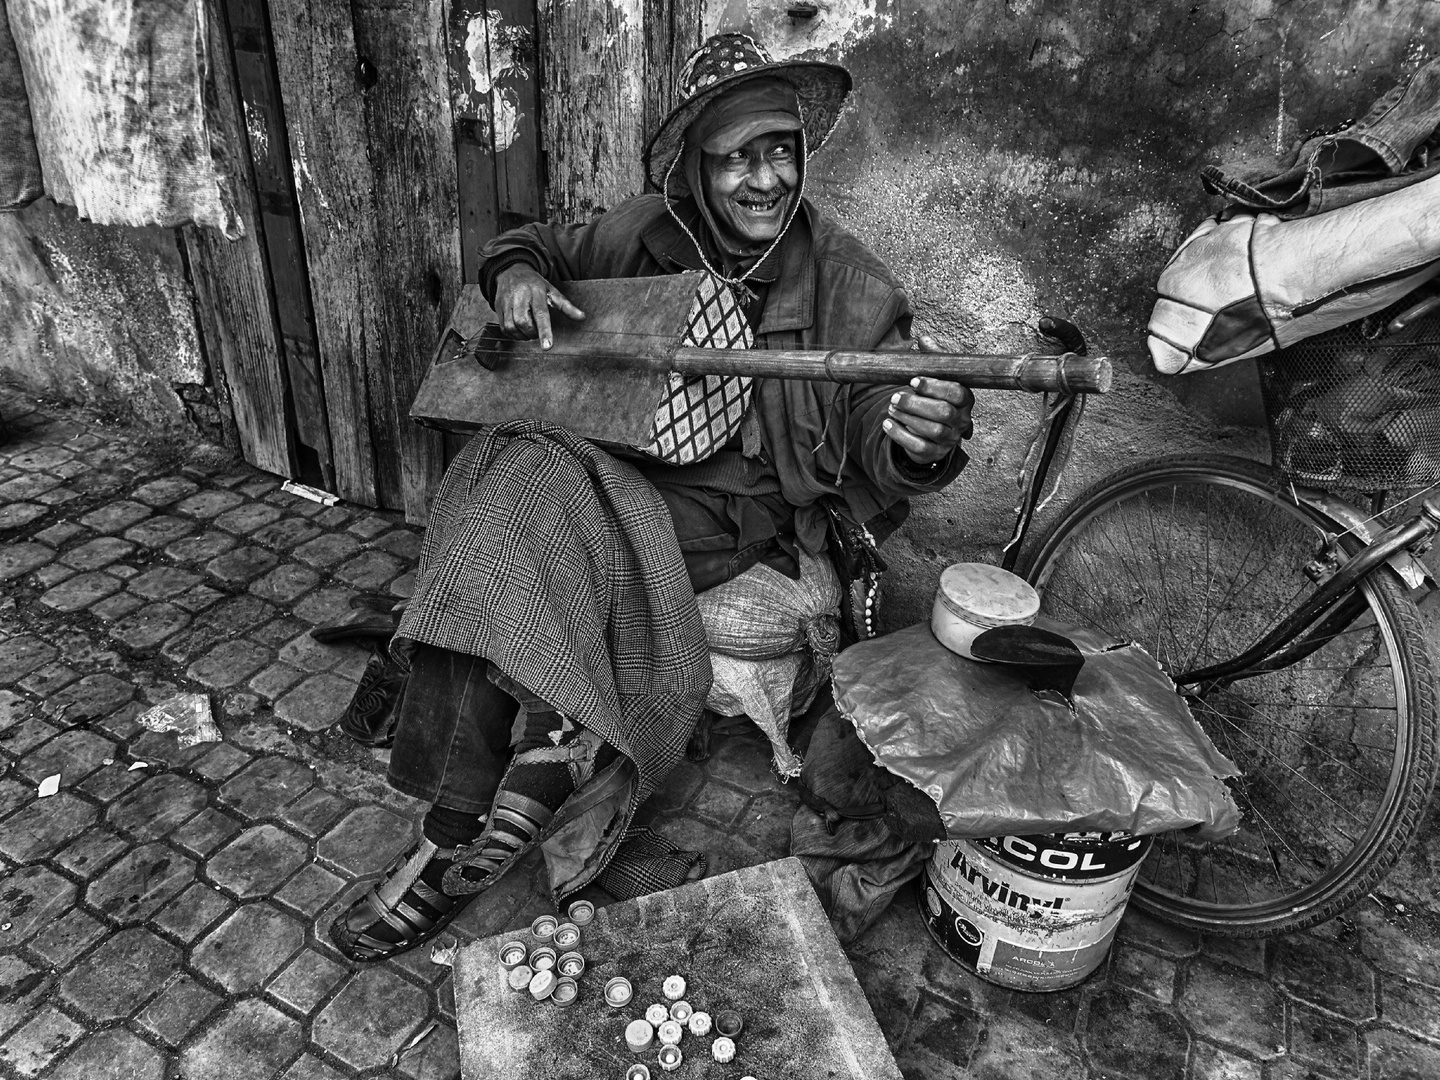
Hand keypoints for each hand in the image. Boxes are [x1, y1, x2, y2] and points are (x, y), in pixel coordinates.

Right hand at [494, 264, 584, 349]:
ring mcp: (507, 302)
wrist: (511, 271)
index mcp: (536, 292)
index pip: (541, 314)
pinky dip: (513, 334)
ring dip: (522, 335)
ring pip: (512, 327)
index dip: (545, 331)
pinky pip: (504, 328)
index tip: (547, 347)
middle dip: (532, 333)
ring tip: (529, 330)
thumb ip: (566, 306)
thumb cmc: (534, 284)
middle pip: (523, 322)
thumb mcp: (552, 291)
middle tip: (538, 332)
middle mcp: (519, 297)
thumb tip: (582, 317)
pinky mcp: (498, 308)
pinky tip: (520, 330)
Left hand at [881, 334, 974, 464]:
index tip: (913, 381)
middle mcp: (962, 420)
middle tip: (895, 397)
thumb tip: (923, 338)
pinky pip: (918, 446)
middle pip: (943, 412)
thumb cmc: (935, 398)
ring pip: (932, 430)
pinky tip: (887, 423)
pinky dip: (900, 435)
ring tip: (890, 408)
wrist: (932, 432)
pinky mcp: (935, 453)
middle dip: (916, 403)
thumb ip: (934, 359)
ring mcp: (950, 439)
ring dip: (907, 418)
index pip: (956, 392)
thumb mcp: (937, 377)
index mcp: (966, 399)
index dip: (934, 386)